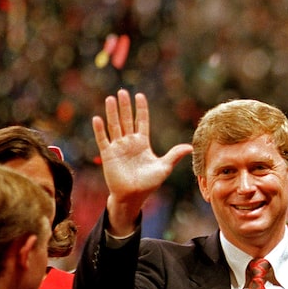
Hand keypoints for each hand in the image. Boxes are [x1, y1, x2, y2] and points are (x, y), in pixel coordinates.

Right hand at [92, 89, 191, 234]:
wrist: (133, 196)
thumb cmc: (148, 183)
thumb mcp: (164, 168)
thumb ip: (174, 155)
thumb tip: (190, 147)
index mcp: (142, 143)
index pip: (141, 122)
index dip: (141, 109)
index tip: (140, 95)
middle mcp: (129, 143)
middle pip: (127, 120)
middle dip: (125, 106)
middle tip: (122, 91)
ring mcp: (118, 148)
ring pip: (114, 126)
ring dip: (112, 113)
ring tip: (111, 98)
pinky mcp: (108, 155)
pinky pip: (103, 140)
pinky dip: (100, 130)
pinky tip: (97, 118)